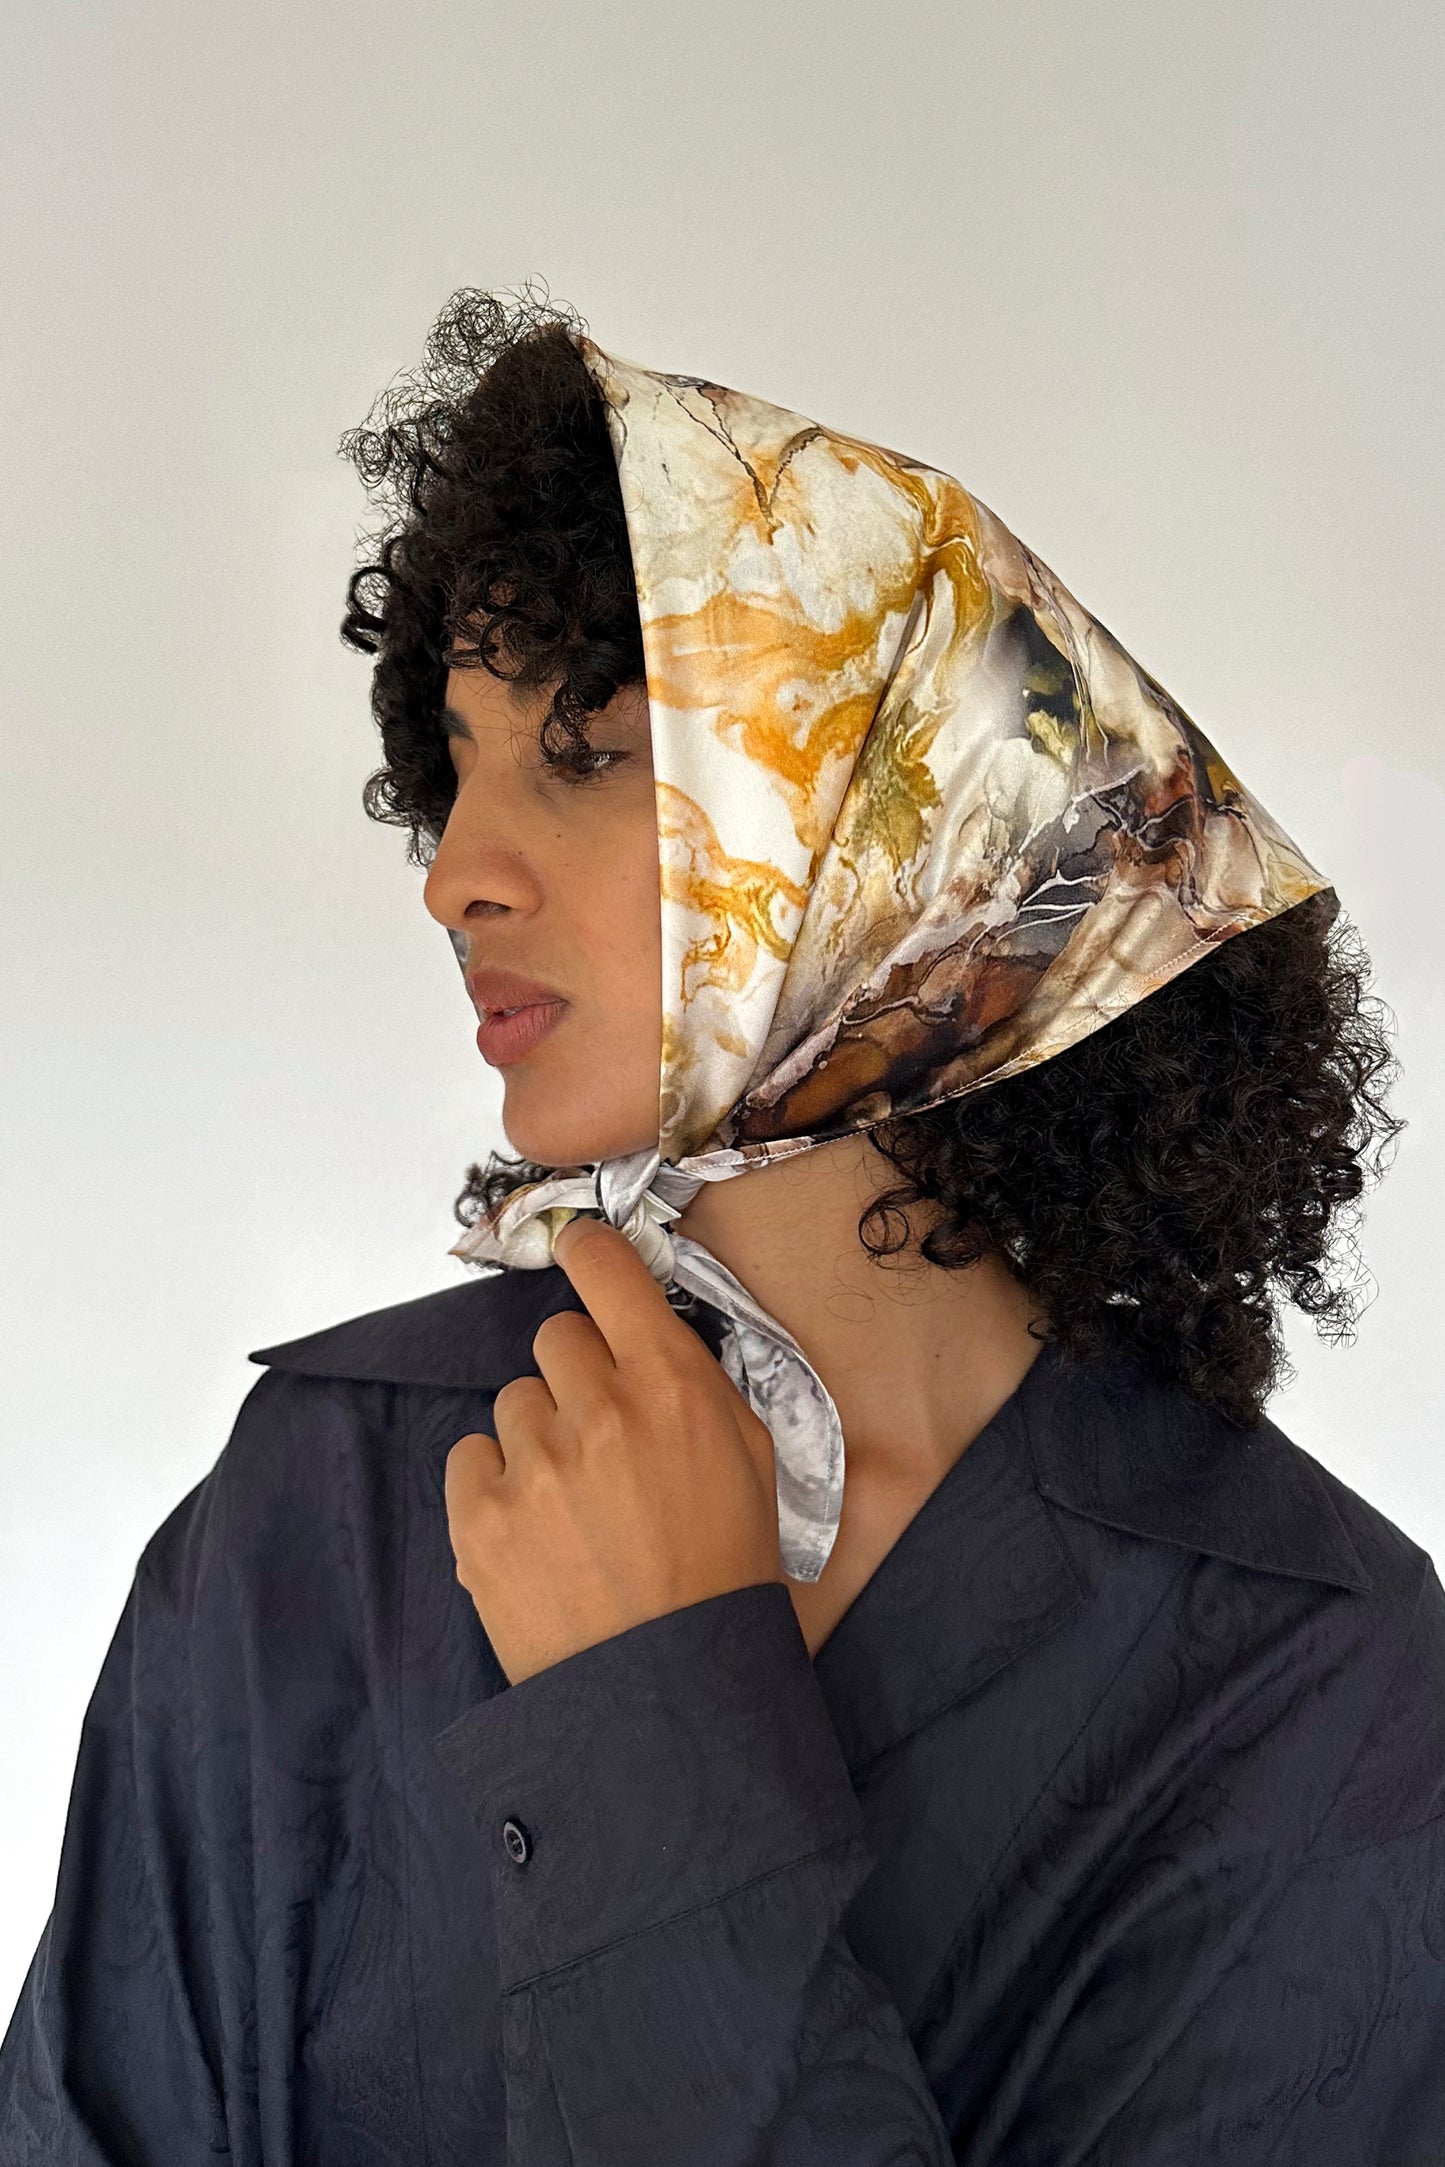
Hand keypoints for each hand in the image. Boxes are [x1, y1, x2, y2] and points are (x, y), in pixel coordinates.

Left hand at [444, 1216, 783, 1683]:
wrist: (674, 1696)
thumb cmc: (723, 1580)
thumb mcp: (750, 1462)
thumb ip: (695, 1386)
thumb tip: (648, 1334)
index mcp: (673, 1388)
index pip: (609, 1272)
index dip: (589, 1253)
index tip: (578, 1250)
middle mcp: (599, 1412)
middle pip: (557, 1340)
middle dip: (578, 1380)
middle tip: (604, 1442)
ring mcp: (533, 1466)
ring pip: (513, 1403)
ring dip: (539, 1440)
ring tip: (575, 1508)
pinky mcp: (481, 1520)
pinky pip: (469, 1457)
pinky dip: (496, 1486)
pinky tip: (538, 1533)